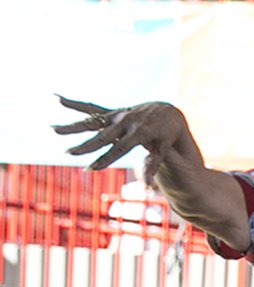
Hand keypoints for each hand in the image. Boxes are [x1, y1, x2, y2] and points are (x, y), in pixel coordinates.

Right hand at [53, 97, 187, 186]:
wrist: (167, 111)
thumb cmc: (167, 134)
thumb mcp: (164, 148)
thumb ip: (153, 165)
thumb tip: (148, 187)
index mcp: (139, 132)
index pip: (119, 149)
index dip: (104, 159)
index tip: (90, 169)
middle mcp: (126, 122)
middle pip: (102, 136)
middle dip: (85, 146)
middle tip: (68, 153)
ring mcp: (118, 115)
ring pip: (91, 120)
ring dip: (72, 126)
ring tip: (53, 129)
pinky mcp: (113, 112)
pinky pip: (91, 108)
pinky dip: (74, 104)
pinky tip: (57, 99)